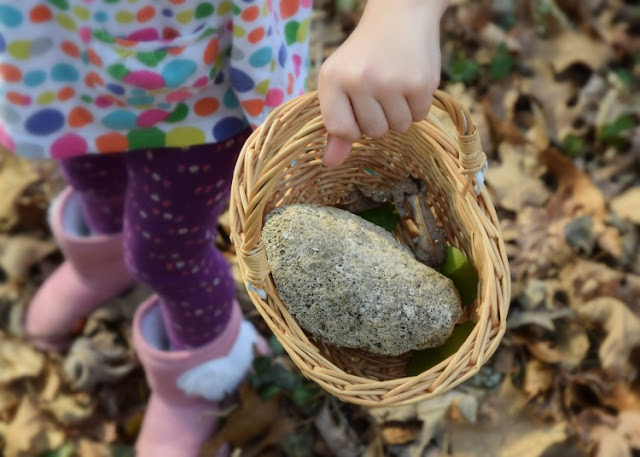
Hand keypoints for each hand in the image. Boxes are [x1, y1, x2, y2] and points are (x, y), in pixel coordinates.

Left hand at [318, 0, 447, 166]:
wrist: (400, 15)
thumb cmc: (365, 55)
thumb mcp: (341, 83)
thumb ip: (337, 125)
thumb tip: (329, 164)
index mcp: (332, 79)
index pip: (341, 130)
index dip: (353, 126)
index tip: (357, 107)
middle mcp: (360, 80)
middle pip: (373, 132)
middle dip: (379, 117)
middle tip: (380, 87)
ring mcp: (391, 82)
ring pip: (398, 128)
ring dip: (400, 113)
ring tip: (395, 84)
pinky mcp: (420, 82)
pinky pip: (419, 117)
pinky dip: (417, 105)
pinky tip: (410, 81)